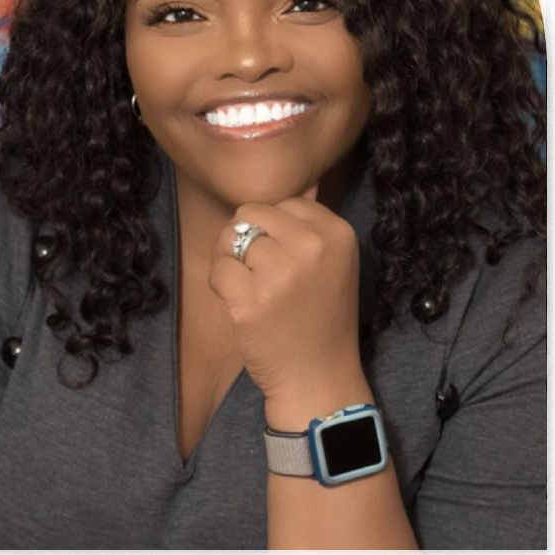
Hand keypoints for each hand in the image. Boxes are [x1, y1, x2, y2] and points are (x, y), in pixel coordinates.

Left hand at [207, 181, 364, 408]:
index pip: (283, 202)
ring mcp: (280, 273)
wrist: (319, 376)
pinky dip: (220, 283)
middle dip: (244, 237)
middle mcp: (311, 246)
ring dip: (229, 260)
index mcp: (336, 231)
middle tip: (257, 270)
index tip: (282, 258)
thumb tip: (308, 179)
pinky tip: (238, 301)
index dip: (272, 228)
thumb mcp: (335, 261)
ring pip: (230, 238)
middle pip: (251, 213)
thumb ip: (314, 222)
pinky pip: (217, 268)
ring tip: (249, 285)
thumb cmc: (322, 316)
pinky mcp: (250, 300)